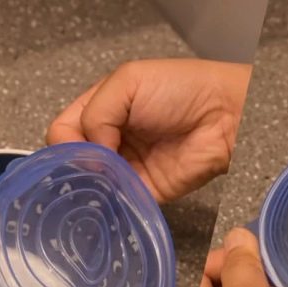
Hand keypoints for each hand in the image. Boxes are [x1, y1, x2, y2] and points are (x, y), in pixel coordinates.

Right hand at [47, 59, 250, 201]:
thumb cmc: (180, 90)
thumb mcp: (127, 82)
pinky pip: (118, 202)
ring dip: (91, 187)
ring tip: (101, 184)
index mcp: (102, 109)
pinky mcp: (144, 191)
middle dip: (75, 166)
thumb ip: (96, 113)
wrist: (224, 116)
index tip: (81, 145)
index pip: (63, 129)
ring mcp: (126, 168)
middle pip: (74, 160)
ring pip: (92, 185)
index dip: (64, 140)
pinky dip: (111, 203)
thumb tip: (91, 152)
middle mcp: (110, 139)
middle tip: (91, 167)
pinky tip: (112, 199)